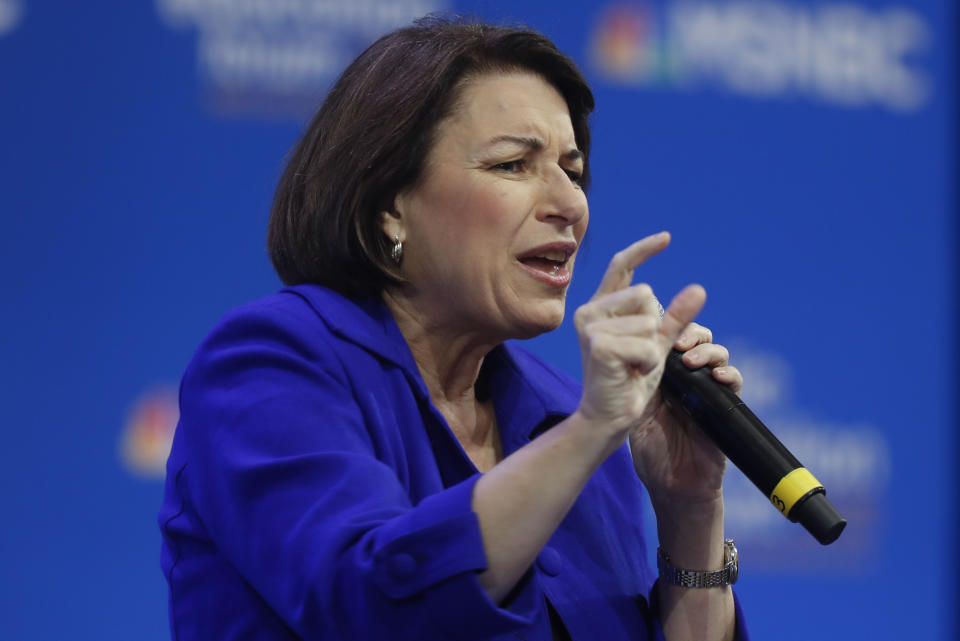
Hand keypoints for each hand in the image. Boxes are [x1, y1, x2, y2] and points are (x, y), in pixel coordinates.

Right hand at [572, 232, 707, 443]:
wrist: (608, 417)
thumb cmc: (629, 380)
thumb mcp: (656, 343)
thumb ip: (675, 316)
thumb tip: (698, 289)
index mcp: (600, 307)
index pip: (622, 266)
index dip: (644, 249)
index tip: (667, 237)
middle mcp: (589, 311)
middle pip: (645, 293)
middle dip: (653, 326)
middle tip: (636, 354)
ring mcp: (591, 327)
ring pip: (648, 320)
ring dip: (651, 349)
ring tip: (632, 366)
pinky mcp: (600, 346)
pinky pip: (647, 344)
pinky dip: (649, 363)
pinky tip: (631, 374)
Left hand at [628, 310, 742, 509]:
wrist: (673, 487)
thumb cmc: (652, 454)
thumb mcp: (639, 416)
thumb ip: (638, 389)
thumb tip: (632, 355)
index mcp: (666, 379)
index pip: (674, 342)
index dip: (671, 330)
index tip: (660, 331)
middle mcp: (689, 381)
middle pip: (698, 342)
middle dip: (692, 335)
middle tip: (678, 343)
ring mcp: (708, 393)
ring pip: (718, 356)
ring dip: (708, 351)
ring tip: (691, 361)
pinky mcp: (725, 408)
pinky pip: (734, 383)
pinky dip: (729, 374)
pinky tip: (717, 376)